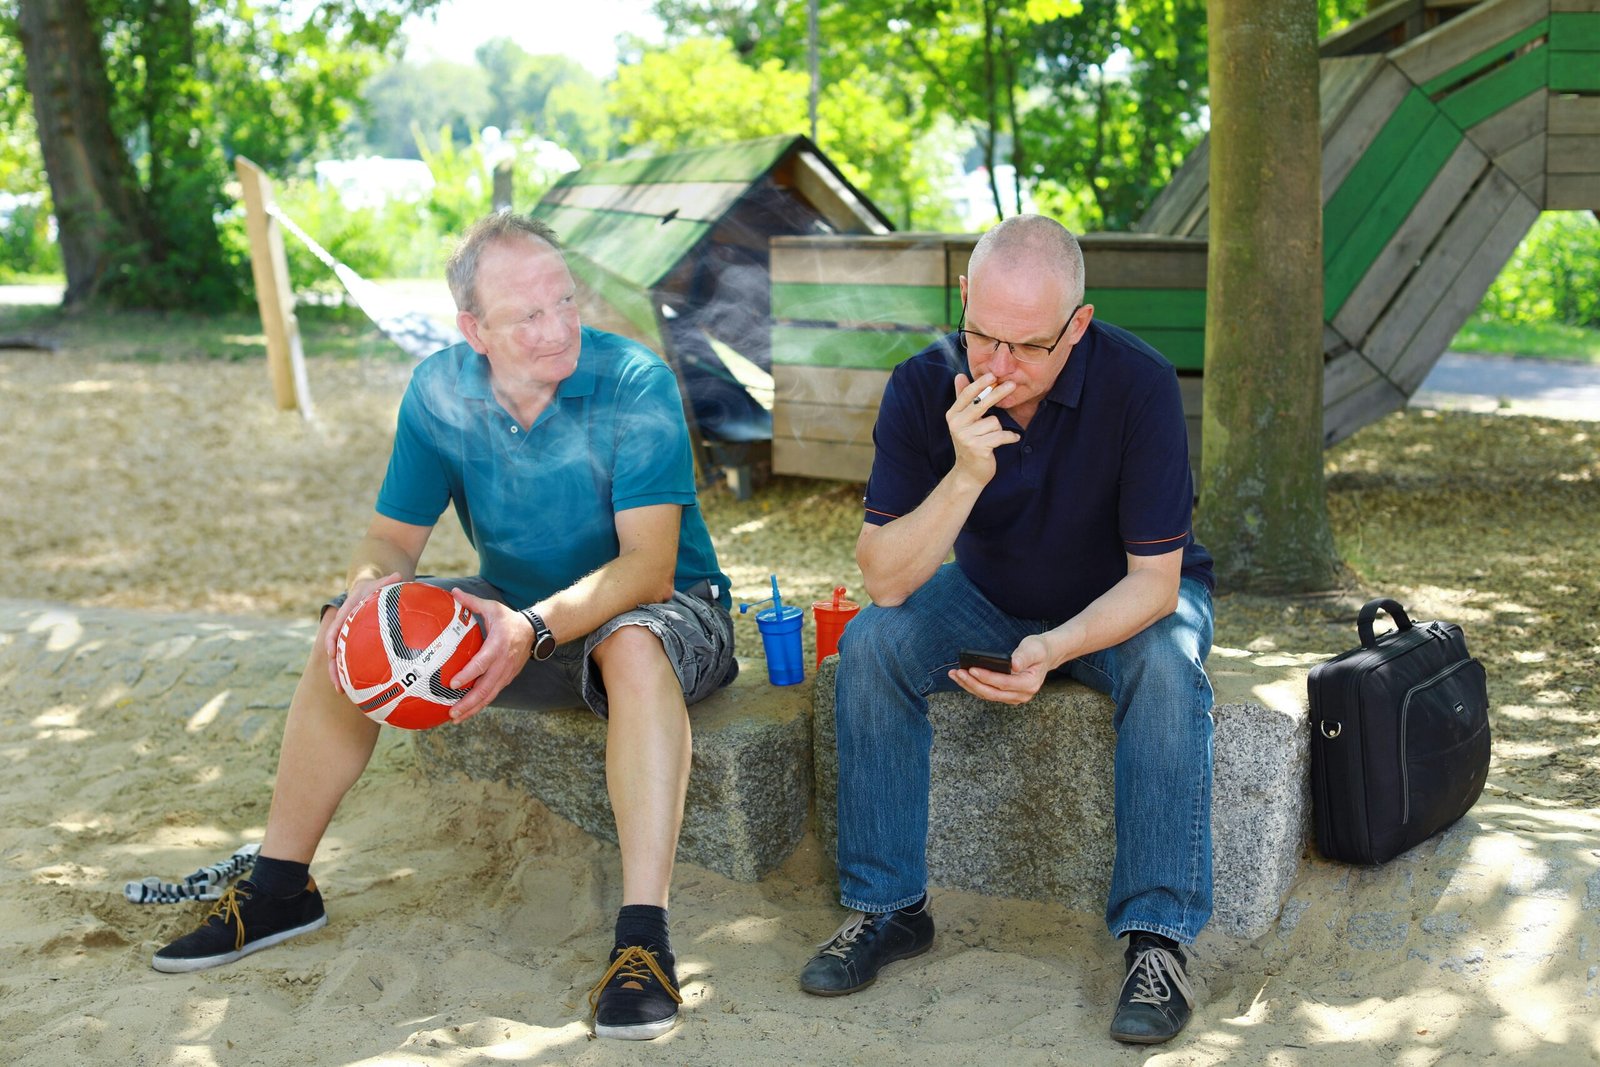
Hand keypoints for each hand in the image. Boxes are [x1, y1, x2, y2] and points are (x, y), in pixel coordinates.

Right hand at [323, 572, 403, 690]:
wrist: (366, 589)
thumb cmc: (374, 587)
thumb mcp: (379, 583)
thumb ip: (387, 582)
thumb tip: (398, 575)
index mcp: (346, 613)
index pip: (335, 627)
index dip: (331, 639)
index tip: (330, 652)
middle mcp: (343, 627)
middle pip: (333, 649)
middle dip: (333, 667)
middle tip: (337, 684)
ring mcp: (346, 637)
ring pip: (339, 658)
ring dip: (339, 675)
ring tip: (343, 693)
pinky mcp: (353, 644)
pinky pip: (351, 659)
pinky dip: (353, 673)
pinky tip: (362, 688)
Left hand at [440, 588, 533, 721]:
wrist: (534, 632)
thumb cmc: (509, 620)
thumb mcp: (493, 608)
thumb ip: (472, 602)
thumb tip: (453, 592)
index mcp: (497, 647)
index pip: (482, 664)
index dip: (468, 675)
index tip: (453, 683)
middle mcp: (502, 664)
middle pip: (485, 688)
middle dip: (468, 702)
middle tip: (452, 712)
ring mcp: (505, 674)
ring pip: (489, 696)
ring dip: (472, 709)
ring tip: (455, 718)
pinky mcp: (506, 679)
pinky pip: (492, 695)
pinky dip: (479, 705)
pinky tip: (466, 712)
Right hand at [946, 373, 1020, 486]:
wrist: (968, 473)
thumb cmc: (970, 442)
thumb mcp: (963, 420)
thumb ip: (963, 398)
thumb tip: (959, 375)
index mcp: (953, 415)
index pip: (967, 395)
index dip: (980, 384)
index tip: (993, 375)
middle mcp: (957, 424)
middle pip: (982, 403)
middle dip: (998, 393)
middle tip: (1012, 384)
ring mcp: (966, 437)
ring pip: (994, 422)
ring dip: (998, 429)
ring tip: (992, 438)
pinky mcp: (978, 448)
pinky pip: (1001, 435)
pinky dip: (1010, 437)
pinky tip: (1013, 438)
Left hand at [947, 633, 1052, 705]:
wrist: (1044, 655)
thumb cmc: (1038, 650)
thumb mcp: (1034, 648)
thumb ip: (1024, 656)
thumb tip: (1014, 665)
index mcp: (1029, 684)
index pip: (1004, 683)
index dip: (987, 677)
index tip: (972, 669)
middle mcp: (1022, 695)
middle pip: (993, 693)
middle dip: (973, 683)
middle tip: (958, 673)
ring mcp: (1013, 697)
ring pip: (987, 695)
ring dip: (969, 686)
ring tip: (955, 674)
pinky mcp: (1006, 695)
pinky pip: (987, 693)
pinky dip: (973, 686)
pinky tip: (962, 678)